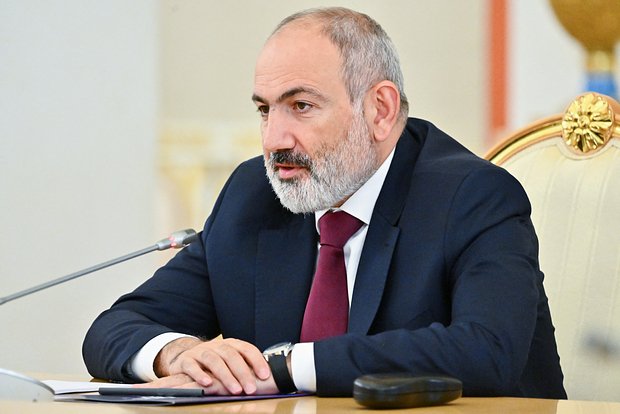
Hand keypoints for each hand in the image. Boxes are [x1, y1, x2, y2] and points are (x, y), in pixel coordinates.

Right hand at [147, 337, 274, 394]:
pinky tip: (208, 384)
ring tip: (234, 389)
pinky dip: (200, 375)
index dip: (256, 361)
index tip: (265, 375)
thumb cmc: (214, 362)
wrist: (185, 358)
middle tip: (251, 389)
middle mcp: (216, 346)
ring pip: (213, 360)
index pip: (246, 349)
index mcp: (230, 344)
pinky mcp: (186, 361)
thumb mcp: (229, 362)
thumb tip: (268, 379)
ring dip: (225, 375)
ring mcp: (200, 352)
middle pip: (230, 355)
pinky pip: (192, 366)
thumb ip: (244, 367)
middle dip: (242, 372)